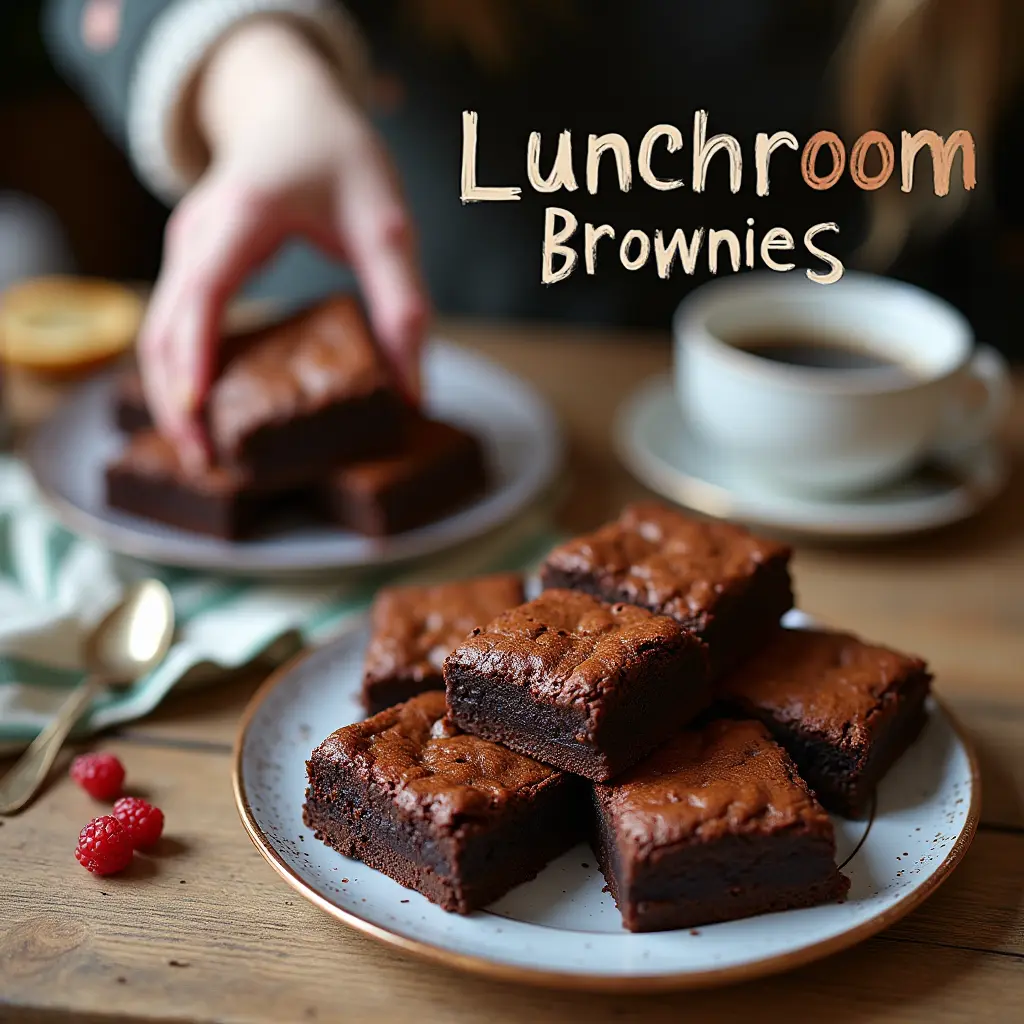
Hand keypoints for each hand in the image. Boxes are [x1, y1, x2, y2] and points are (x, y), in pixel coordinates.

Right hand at [139, 19, 427, 468]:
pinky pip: (172, 324)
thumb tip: (414, 393)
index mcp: (241, 215)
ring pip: (159, 331)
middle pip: (166, 326)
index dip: (196, 356)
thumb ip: (403, 305)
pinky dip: (180, 371)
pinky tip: (204, 412)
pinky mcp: (191, 263)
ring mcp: (186, 248)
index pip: (204, 292)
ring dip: (171, 393)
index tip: (198, 414)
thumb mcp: (387, 225)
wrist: (292, 107)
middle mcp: (198, 233)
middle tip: (204, 464)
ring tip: (201, 454)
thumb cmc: (340, 156)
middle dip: (177, 400)